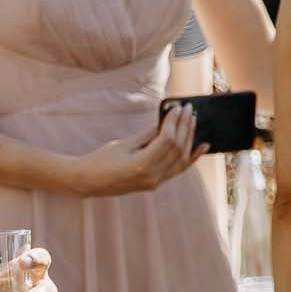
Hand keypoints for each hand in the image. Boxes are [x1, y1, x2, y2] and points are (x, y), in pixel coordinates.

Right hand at [65, 103, 204, 196]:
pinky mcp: (155, 184)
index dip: (174, 122)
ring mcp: (154, 183)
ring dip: (189, 138)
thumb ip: (147, 135)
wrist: (88, 182)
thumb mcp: (123, 144)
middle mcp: (151, 177)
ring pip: (181, 160)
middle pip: (177, 148)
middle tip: (188, 110)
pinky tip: (203, 146)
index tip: (178, 107)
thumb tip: (166, 121)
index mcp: (140, 166)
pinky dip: (191, 157)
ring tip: (193, 121)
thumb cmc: (100, 160)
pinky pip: (178, 170)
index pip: (167, 140)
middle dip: (184, 126)